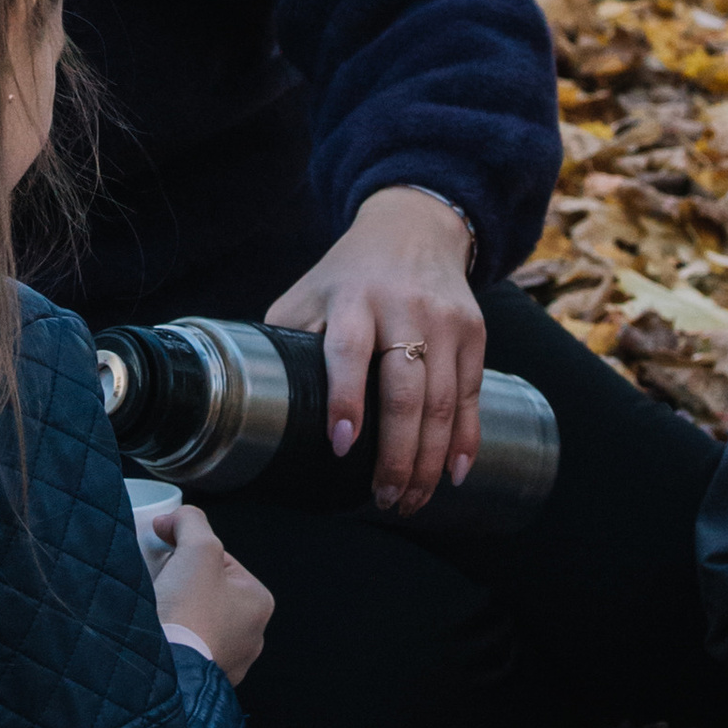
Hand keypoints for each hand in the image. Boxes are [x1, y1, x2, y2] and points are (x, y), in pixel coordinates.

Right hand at [150, 501, 273, 684]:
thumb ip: (191, 521)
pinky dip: (171, 637)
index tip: (166, 556)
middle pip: (207, 591)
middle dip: (180, 583)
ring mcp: (228, 661)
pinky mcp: (201, 678)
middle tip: (159, 583)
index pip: (219, 561)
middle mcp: (251, 635)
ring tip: (156, 609)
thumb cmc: (190, 611)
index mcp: (258, 602)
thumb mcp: (197, 547)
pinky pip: (185, 647)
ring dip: (175, 611)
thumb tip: (175, 519)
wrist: (166, 670)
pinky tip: (157, 633)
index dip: (187, 552)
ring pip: (196, 620)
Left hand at [265, 187, 485, 513]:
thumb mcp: (308, 293)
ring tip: (410, 500)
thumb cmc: (349, 273)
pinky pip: (470, 395)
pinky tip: (453, 474)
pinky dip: (464, 440)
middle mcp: (403, 308)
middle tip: (383, 498)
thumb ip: (286, 341)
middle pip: (405, 390)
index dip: (346, 399)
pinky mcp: (473, 333)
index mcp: (352, 298)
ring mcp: (445, 322)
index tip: (343, 446)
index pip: (349, 351)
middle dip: (396, 454)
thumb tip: (254, 402)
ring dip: (428, 461)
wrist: (416, 227)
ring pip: (441, 402)